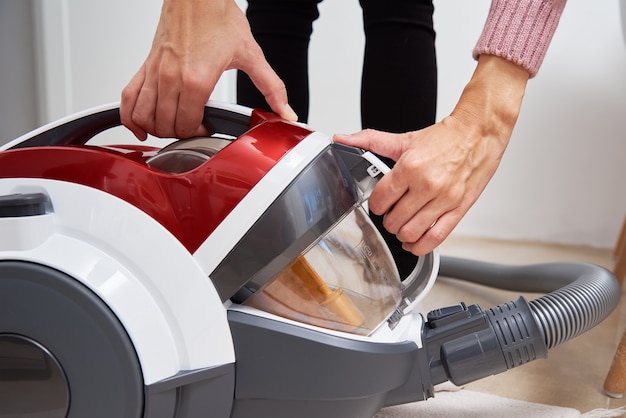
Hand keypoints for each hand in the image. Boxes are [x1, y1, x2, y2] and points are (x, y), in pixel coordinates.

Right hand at [121, 0, 296, 139]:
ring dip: (156, 129)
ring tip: (171, 128)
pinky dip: (130, 116)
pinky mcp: (145, 65)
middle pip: (165, 125)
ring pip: (144, 116)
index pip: (186, 126)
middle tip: (193, 128)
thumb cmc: (218, 18)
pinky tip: (140, 125)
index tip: (206, 128)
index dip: (197, 134)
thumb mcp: (251, 55)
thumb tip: (286, 111)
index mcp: (196, 80)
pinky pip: (128, 97)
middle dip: (179, 134)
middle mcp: (171, 78)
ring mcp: (155, 72)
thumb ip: (272, 88)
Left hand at [334, 55, 528, 255]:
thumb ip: (370, 141)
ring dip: (401, 234)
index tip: (380, 203)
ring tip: (402, 225)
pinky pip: (435, 239)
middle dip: (388, 220)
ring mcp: (444, 200)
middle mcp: (427, 185)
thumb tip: (342, 138)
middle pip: (394, 221)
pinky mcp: (458, 210)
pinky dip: (420, 246)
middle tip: (392, 213)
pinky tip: (413, 242)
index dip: (376, 205)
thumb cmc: (445, 138)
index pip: (381, 200)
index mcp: (410, 167)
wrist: (479, 132)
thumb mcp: (404, 139)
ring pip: (411, 233)